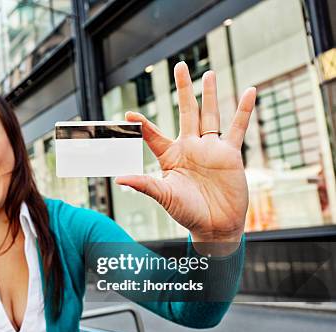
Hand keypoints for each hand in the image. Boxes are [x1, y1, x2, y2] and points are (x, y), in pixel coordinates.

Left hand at [115, 62, 256, 252]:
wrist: (215, 225)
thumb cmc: (187, 212)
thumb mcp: (164, 196)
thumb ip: (144, 184)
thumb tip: (120, 178)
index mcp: (170, 156)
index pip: (153, 135)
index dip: (142, 125)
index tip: (127, 114)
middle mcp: (190, 148)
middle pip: (186, 112)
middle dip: (183, 90)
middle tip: (180, 67)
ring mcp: (210, 149)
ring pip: (210, 115)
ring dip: (209, 94)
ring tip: (208, 73)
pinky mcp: (230, 154)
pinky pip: (238, 128)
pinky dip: (244, 110)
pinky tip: (250, 91)